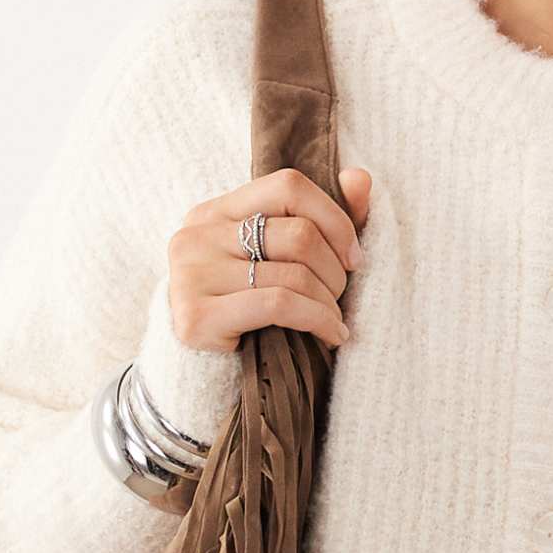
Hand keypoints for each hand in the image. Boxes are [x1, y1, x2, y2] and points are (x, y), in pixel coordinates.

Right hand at [167, 165, 372, 354]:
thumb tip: (360, 178)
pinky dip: (318, 320)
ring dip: (329, 304)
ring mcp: (192, 274)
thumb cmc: (249, 313)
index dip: (334, 218)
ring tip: (335, 321)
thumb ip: (321, 219)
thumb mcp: (280, 262)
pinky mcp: (196, 315)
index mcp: (214, 212)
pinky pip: (279, 305)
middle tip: (341, 298)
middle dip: (335, 271)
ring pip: (294, 274)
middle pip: (298, 234)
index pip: (288, 187)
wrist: (202, 374)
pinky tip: (332, 336)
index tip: (353, 257)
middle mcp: (197, 235)